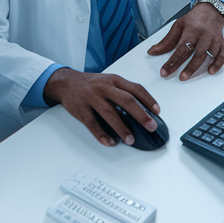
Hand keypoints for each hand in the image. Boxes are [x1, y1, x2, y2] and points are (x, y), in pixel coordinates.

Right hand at [42, 68, 160, 147]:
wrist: (65, 82)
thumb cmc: (91, 84)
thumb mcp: (109, 81)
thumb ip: (123, 92)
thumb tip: (143, 111)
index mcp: (114, 80)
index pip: (135, 88)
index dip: (148, 100)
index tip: (157, 112)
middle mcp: (104, 87)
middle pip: (125, 100)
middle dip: (140, 114)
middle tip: (150, 127)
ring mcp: (91, 97)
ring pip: (109, 113)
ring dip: (121, 128)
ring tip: (130, 140)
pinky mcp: (80, 109)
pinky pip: (92, 123)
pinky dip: (102, 134)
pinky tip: (110, 142)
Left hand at [147, 2, 223, 79]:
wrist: (210, 10)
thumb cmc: (194, 19)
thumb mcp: (178, 26)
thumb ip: (167, 41)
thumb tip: (153, 51)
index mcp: (192, 29)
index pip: (181, 48)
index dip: (173, 61)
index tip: (165, 71)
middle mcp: (205, 34)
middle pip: (196, 53)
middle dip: (187, 67)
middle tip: (179, 77)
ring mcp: (214, 39)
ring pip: (209, 55)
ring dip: (200, 68)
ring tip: (188, 76)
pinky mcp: (221, 43)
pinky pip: (222, 55)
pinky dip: (218, 64)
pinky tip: (211, 71)